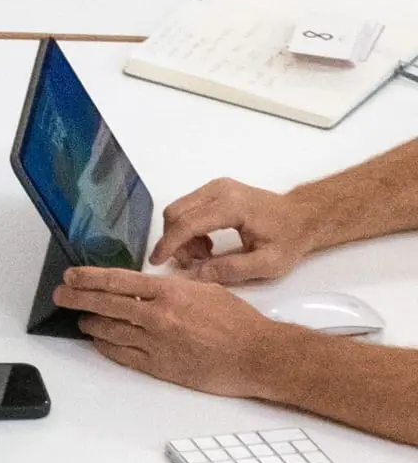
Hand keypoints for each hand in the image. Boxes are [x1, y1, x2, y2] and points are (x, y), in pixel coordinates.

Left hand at [53, 266, 277, 397]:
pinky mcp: (160, 367)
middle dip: (78, 298)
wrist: (258, 356)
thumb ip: (172, 287)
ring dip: (90, 323)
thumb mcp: (204, 289)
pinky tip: (99, 341)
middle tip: (61, 295)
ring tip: (81, 319)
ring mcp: (157, 343)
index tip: (71, 276)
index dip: (89, 278)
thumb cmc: (238, 322)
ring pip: (109, 331)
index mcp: (169, 292)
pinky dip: (106, 346)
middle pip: (105, 304)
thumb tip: (148, 286)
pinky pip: (123, 355)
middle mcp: (157, 316)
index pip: (117, 281)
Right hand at [151, 177, 323, 282]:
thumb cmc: (289, 240)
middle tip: (192, 264)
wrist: (304, 216)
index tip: (157, 263)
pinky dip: (188, 228)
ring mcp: (216, 187)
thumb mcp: (267, 264)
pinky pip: (188, 207)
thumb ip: (229, 270)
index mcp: (231, 206)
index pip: (187, 223)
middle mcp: (218, 190)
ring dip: (181, 236)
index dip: (169, 245)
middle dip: (175, 241)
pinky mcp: (215, 189)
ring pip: (179, 209)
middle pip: (176, 212)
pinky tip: (206, 244)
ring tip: (203, 256)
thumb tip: (194, 276)